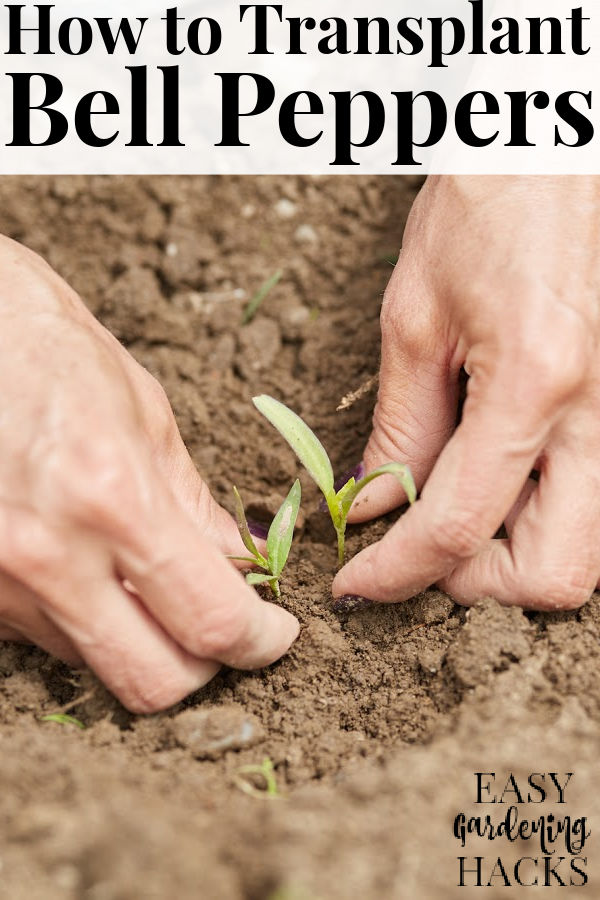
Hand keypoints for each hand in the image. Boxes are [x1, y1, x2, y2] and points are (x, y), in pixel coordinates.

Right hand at [0, 236, 297, 711]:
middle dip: (204, 666)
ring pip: (96, 663)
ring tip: (142, 578)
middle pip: (153, 682)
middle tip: (222, 629)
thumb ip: (195, 506)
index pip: (210, 621)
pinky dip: (83, 618)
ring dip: (138, 638)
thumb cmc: (50, 349)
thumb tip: (242, 565)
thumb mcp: (146, 414)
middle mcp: (48, 555)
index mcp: (113, 498)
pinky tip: (85, 566)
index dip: (259, 643)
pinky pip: (44, 636)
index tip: (273, 635)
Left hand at [334, 175, 599, 610]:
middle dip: (474, 582)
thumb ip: (400, 432)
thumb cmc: (485, 210)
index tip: (357, 585)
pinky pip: (588, 507)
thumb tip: (376, 511)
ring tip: (451, 506)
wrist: (557, 152)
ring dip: (509, 556)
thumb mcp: (415, 320)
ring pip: (582, 554)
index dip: (397, 573)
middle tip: (419, 547)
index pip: (458, 527)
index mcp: (536, 384)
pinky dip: (534, 518)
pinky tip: (492, 477)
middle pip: (553, 576)